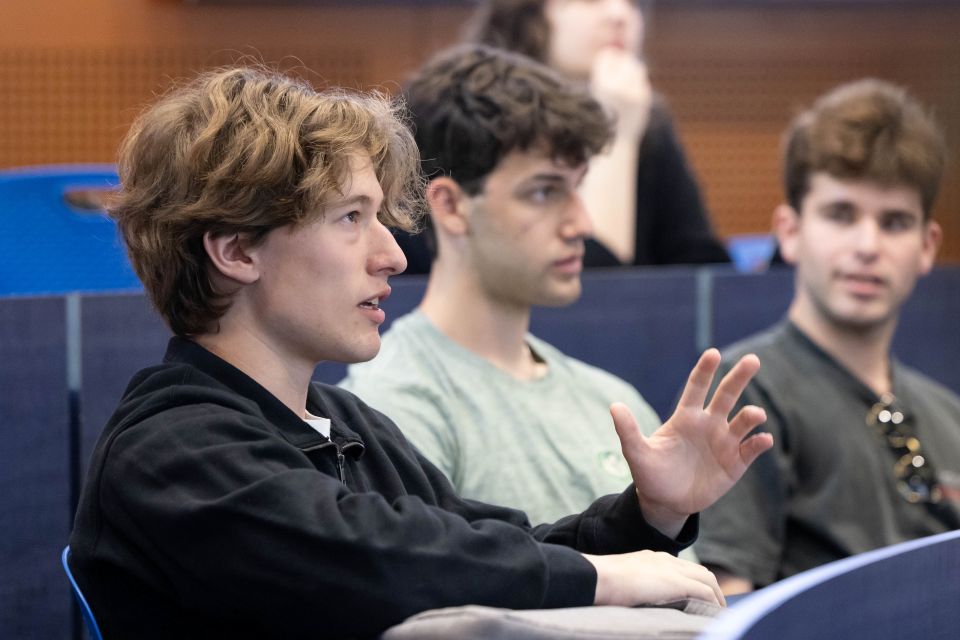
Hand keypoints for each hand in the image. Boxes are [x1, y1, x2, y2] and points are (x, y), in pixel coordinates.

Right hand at [584, 550, 725, 606]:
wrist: (597, 576)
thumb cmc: (601, 582)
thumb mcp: (623, 581)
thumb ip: (637, 585)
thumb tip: (640, 599)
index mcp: (652, 558)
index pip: (683, 568)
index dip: (695, 581)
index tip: (700, 596)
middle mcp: (665, 560)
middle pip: (700, 571)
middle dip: (712, 588)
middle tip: (717, 606)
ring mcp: (671, 569)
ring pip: (707, 580)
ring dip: (717, 596)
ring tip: (721, 613)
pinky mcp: (675, 583)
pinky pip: (705, 592)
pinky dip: (713, 603)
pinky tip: (715, 615)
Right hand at [589, 48, 651, 139]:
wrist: (616, 140)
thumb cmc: (602, 115)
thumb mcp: (597, 93)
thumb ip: (605, 73)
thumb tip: (614, 51)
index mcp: (601, 87)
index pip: (607, 58)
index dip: (607, 59)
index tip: (607, 62)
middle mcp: (618, 88)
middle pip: (623, 60)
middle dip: (621, 62)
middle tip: (619, 66)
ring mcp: (633, 93)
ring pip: (636, 67)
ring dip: (631, 69)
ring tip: (624, 79)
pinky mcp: (644, 99)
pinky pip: (641, 81)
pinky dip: (636, 83)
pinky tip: (630, 91)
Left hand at [612, 349, 772, 535]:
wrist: (665, 502)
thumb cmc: (650, 473)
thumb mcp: (636, 453)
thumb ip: (627, 430)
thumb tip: (614, 406)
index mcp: (686, 417)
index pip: (697, 387)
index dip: (705, 370)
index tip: (713, 353)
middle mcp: (709, 424)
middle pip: (726, 395)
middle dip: (739, 377)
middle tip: (753, 359)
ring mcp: (724, 443)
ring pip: (742, 422)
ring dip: (751, 416)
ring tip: (755, 414)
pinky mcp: (735, 463)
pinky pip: (750, 449)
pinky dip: (759, 443)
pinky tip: (763, 439)